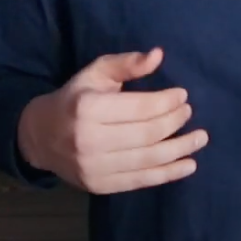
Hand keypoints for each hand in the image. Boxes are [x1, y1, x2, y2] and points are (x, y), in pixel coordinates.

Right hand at [18, 47, 208, 194]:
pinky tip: (189, 165)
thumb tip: (158, 55)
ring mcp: (93, 167)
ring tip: (200, 138)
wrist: (40, 137)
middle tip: (189, 113)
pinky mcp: (99, 185)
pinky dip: (169, 174)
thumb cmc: (74, 99)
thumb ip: (126, 64)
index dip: (166, 102)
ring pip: (147, 159)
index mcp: (88, 108)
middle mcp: (89, 140)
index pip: (139, 108)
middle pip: (146, 134)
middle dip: (175, 122)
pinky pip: (141, 180)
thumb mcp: (95, 73)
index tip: (183, 96)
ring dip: (180, 149)